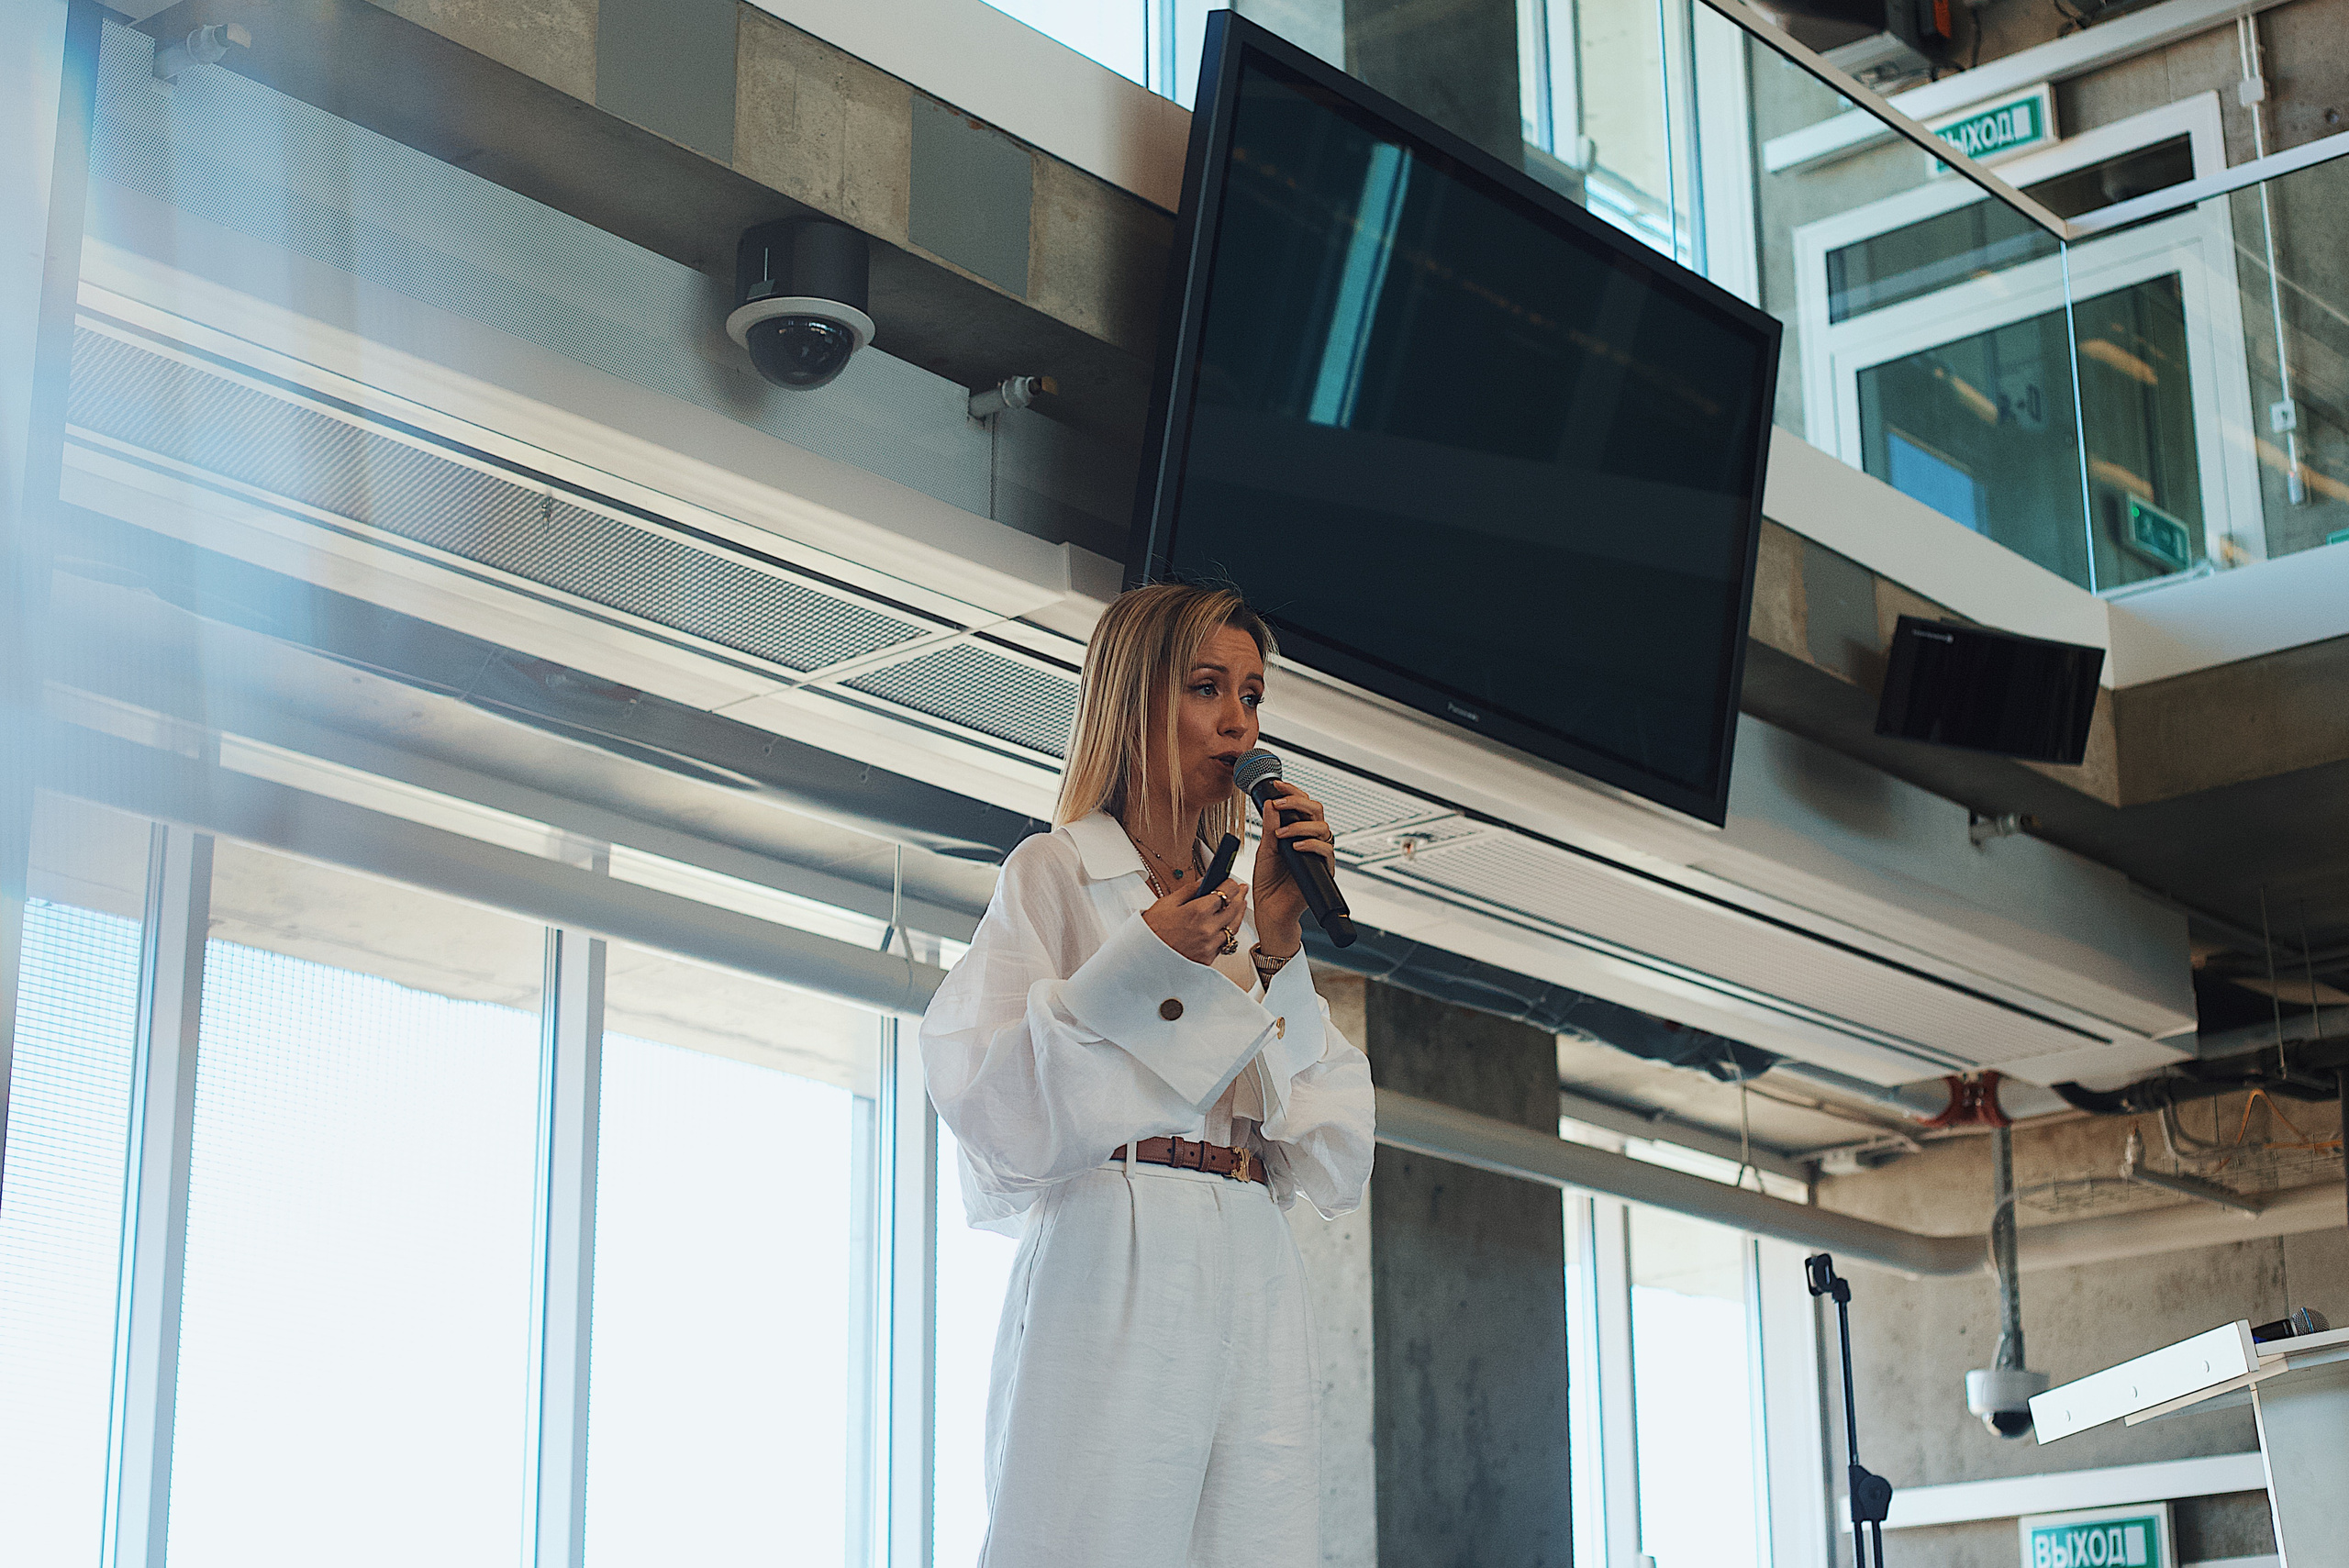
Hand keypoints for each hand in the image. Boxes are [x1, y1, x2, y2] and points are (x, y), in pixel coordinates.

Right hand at [1142, 876, 1248, 965]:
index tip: (1229, 881)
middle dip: (1239, 896)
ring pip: (1234, 927)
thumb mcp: (1167, 903)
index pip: (1226, 892)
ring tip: (1240, 905)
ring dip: (1238, 914)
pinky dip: (1229, 932)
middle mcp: (1207, 929)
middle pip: (1234, 908)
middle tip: (1241, 890)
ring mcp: (1209, 945)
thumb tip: (1204, 881)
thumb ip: (1189, 890)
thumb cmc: (1151, 932)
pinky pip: (1226, 943)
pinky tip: (1228, 924)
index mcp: (1197, 912)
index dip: (1230, 884)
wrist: (1144, 959)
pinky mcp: (1208, 958)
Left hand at [1250, 779, 1332, 955]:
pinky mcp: (1323, 870)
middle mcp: (1310, 840)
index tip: (1277, 785)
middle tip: (1280, 804)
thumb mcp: (1265, 850)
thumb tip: (1270, 803)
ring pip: (1324, 828)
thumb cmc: (1268, 882)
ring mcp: (1318, 854)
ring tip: (1282, 833)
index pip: (1301, 805)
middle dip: (1298, 802)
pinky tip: (1295, 847)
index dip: (1292, 792)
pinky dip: (1311, 845)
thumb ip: (1270, 827)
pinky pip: (1326, 851)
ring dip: (1301, 825)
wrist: (1271, 910)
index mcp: (1297, 832)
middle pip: (1316, 810)